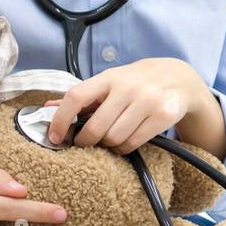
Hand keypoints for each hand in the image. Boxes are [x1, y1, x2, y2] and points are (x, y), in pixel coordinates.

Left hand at [46, 57, 200, 154]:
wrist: (178, 78)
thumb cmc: (136, 83)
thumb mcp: (109, 82)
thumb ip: (81, 97)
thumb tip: (47, 108)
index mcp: (109, 77)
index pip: (76, 96)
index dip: (61, 119)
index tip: (55, 137)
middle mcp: (128, 87)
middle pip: (96, 127)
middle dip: (86, 141)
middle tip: (86, 143)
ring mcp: (147, 101)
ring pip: (114, 139)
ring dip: (108, 146)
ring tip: (110, 139)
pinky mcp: (163, 115)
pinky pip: (133, 143)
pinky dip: (124, 148)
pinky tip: (126, 140)